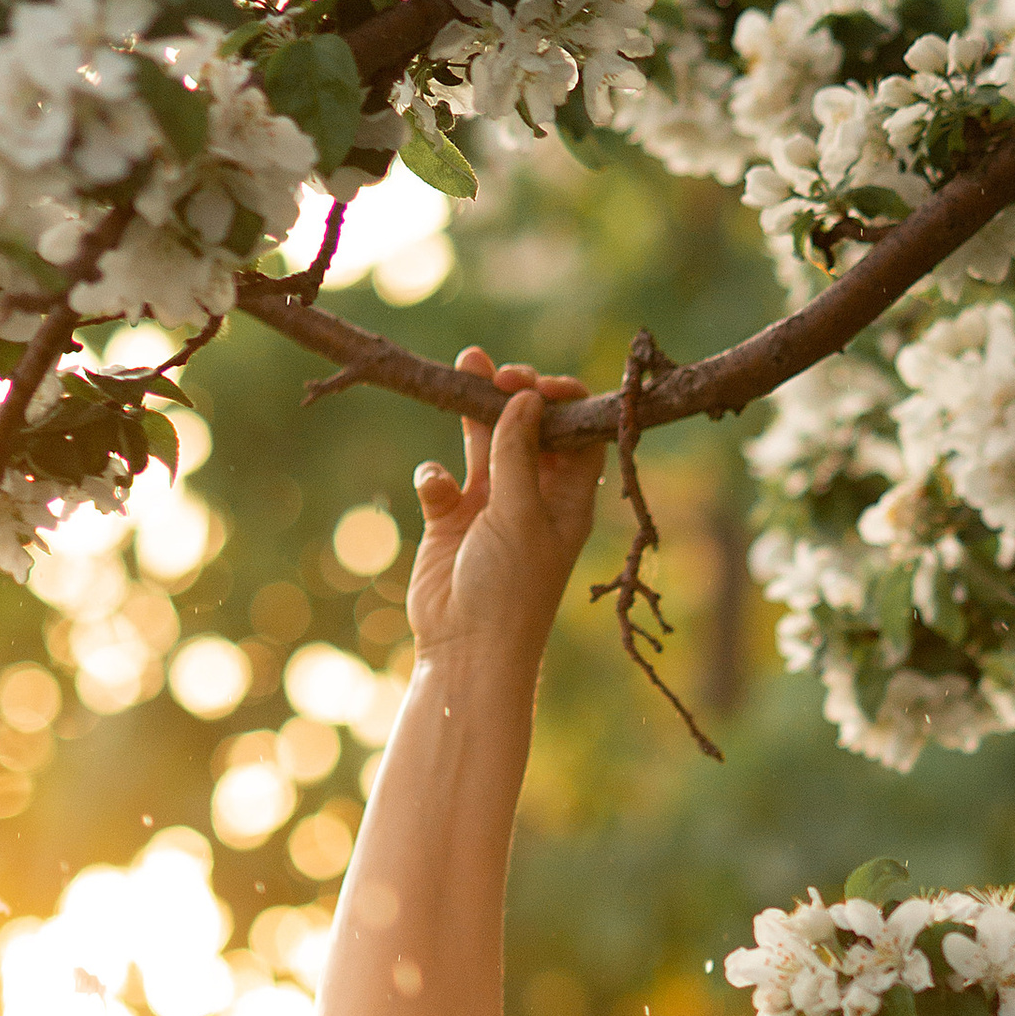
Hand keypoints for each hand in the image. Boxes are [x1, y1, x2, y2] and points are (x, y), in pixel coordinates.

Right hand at [406, 346, 605, 672]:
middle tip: (498, 373)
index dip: (564, 401)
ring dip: (474, 409)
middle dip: (515, 395)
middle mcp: (533, 496)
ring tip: (465, 365)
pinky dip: (436, 476)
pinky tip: (436, 489)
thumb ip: (519, 453)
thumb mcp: (520, 515)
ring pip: (484, 442)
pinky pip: (443, 479)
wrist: (465, 650)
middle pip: (529, 428)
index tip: (538, 385)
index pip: (578, 434)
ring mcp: (490, 506)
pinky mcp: (450, 519)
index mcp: (569, 498)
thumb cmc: (509, 590)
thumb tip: (526, 396)